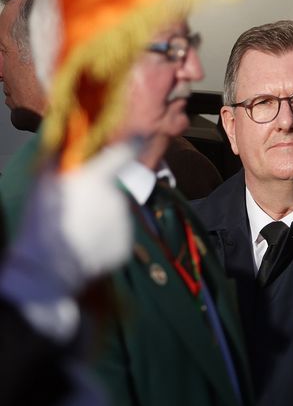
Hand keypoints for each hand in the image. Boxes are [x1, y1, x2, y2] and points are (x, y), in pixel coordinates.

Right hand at [1, 142, 135, 299]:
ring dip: (101, 219)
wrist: (48, 266)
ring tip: (77, 232)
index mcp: (98, 179)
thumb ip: (61, 160)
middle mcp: (117, 197)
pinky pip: (116, 236)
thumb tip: (70, 139)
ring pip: (115, 215)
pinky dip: (103, 240)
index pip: (124, 153)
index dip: (131, 145)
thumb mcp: (44, 183)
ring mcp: (124, 222)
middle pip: (113, 190)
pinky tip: (84, 246)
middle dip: (99, 197)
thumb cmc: (41, 220)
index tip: (139, 138)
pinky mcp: (125, 245)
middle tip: (76, 211)